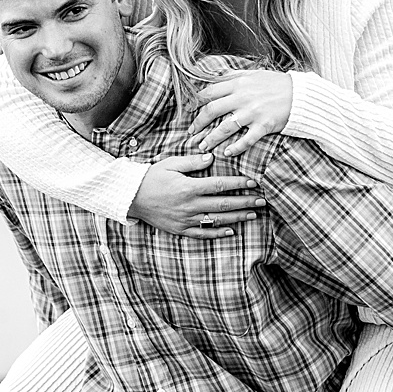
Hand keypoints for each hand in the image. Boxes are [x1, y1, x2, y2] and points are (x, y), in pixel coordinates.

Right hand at [128, 154, 265, 238]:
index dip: (239, 183)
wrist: (130, 197)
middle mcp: (189, 205)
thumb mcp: (169, 164)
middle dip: (245, 202)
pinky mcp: (180, 229)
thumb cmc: (150, 177)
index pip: (220, 185)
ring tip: (253, 214)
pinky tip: (231, 231)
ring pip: (217, 220)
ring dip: (237, 217)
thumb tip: (211, 157)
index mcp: (188, 187)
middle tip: (262, 201)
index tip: (254, 182)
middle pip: (223, 204)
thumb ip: (192, 162)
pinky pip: (202, 233)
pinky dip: (217, 233)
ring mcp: (185, 220)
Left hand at [190, 71, 293, 156]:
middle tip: (191, 132)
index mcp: (238, 83)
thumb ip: (234, 76)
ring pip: (225, 127)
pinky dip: (235, 147)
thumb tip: (216, 75)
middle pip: (212, 110)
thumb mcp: (255, 74)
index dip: (195, 102)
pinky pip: (247, 139)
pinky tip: (227, 153)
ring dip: (211, 138)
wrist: (303, 95)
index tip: (188, 110)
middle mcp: (243, 97)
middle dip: (198, 122)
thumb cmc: (278, 84)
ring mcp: (253, 112)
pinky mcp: (265, 125)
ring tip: (202, 147)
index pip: (209, 91)